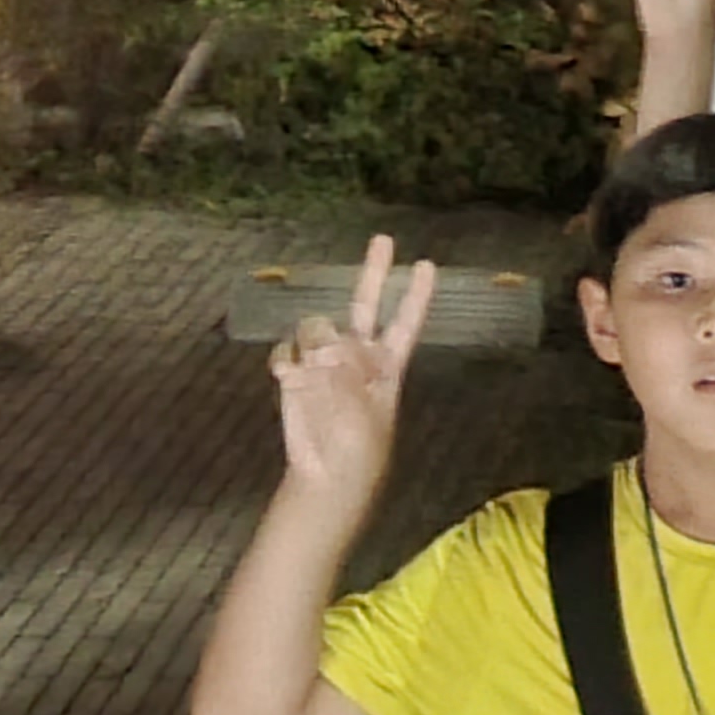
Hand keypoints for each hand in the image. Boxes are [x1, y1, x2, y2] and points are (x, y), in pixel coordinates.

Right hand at [274, 234, 435, 505]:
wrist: (326, 476)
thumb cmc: (356, 450)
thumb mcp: (364, 411)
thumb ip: (346, 371)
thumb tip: (324, 345)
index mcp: (387, 365)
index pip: (405, 323)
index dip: (416, 295)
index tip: (427, 265)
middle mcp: (357, 354)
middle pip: (365, 304)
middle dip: (374, 272)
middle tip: (384, 238)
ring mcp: (324, 360)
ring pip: (316, 326)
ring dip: (315, 343)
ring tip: (316, 379)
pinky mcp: (294, 371)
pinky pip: (287, 349)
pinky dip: (287, 360)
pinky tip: (289, 376)